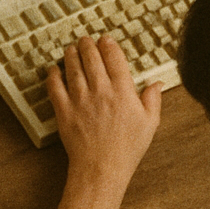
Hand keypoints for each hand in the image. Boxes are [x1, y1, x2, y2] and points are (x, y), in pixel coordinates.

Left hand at [46, 35, 162, 188]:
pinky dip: (53, 75)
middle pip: (92, 58)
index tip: (106, 40)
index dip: (109, 45)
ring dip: (72, 55)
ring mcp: (80, 100)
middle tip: (86, 39)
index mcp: (123, 92)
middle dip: (88, 45)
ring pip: (73, 68)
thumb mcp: (150, 124)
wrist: (102, 168)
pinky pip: (55, 87)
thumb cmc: (127, 149)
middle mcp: (101, 91)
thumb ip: (153, 100)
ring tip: (71, 48)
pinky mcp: (64, 111)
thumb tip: (156, 83)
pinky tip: (54, 69)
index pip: (114, 59)